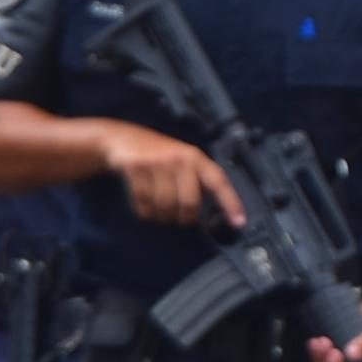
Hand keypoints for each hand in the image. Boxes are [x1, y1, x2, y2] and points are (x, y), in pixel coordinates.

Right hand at [100, 121, 242, 227]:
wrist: (123, 138)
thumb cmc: (158, 156)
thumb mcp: (182, 162)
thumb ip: (196, 182)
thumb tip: (211, 216)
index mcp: (196, 158)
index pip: (218, 182)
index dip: (231, 204)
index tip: (239, 223)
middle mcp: (180, 159)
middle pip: (189, 203)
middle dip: (184, 219)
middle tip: (179, 219)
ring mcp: (157, 162)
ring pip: (166, 207)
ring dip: (162, 217)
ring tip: (159, 211)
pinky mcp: (136, 167)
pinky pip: (144, 204)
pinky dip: (145, 213)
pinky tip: (144, 206)